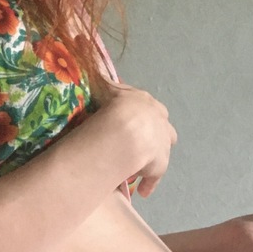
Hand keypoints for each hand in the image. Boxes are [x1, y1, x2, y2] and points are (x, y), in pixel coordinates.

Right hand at [93, 79, 176, 197]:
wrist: (126, 128)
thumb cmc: (112, 106)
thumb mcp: (103, 88)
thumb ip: (100, 81)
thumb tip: (88, 60)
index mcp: (147, 103)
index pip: (151, 109)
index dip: (142, 117)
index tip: (134, 123)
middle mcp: (159, 122)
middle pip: (163, 129)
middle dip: (154, 136)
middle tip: (140, 146)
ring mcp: (162, 144)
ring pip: (162, 151)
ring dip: (152, 158)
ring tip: (138, 167)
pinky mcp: (160, 164)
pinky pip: (154, 177)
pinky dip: (149, 184)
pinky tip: (143, 192)